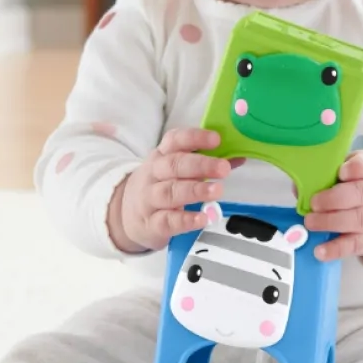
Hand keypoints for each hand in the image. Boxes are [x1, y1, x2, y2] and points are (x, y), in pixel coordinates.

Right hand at [108, 128, 232, 253]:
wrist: (125, 215)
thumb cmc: (159, 187)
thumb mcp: (176, 171)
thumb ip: (206, 164)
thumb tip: (238, 156)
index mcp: (161, 156)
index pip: (175, 141)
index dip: (195, 138)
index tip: (216, 139)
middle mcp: (153, 175)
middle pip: (174, 166)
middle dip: (200, 165)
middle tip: (224, 168)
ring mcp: (150, 200)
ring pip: (170, 192)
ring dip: (195, 190)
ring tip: (217, 190)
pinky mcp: (152, 224)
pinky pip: (168, 221)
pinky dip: (186, 219)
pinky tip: (203, 218)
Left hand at [305, 149, 362, 265]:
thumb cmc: (353, 191)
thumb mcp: (341, 177)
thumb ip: (321, 178)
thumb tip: (299, 188)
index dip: (356, 168)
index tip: (341, 172)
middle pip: (362, 193)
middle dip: (335, 198)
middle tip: (314, 203)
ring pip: (360, 219)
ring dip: (331, 221)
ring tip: (310, 223)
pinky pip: (354, 244)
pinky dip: (336, 248)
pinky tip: (320, 250)